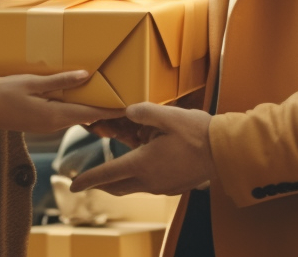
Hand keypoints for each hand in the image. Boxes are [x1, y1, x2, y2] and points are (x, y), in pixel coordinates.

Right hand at [0, 70, 125, 133]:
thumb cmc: (2, 93)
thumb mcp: (32, 83)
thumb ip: (60, 81)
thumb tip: (85, 76)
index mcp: (54, 115)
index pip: (91, 112)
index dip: (112, 109)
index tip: (130, 106)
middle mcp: (54, 124)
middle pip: (86, 115)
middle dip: (105, 108)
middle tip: (124, 97)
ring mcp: (47, 126)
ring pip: (75, 116)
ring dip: (91, 107)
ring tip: (107, 95)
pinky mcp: (40, 123)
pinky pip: (64, 115)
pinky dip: (76, 107)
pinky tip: (80, 96)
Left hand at [70, 103, 214, 196]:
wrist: (224, 152)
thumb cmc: (197, 132)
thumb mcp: (168, 115)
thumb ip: (144, 111)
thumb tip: (127, 110)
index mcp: (143, 164)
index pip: (106, 175)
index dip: (87, 179)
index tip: (72, 185)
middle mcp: (149, 180)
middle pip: (116, 186)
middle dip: (101, 183)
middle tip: (90, 180)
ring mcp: (162, 187)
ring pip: (133, 187)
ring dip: (121, 180)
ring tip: (116, 169)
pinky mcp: (173, 188)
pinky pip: (149, 186)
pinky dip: (139, 178)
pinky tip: (145, 166)